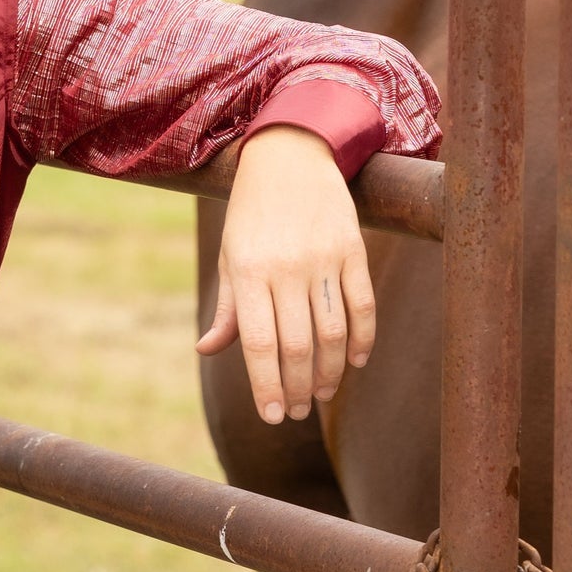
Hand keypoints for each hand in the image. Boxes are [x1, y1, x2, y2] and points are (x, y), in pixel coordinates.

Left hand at [196, 126, 376, 424]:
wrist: (290, 154)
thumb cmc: (251, 213)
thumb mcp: (230, 255)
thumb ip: (226, 308)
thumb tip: (208, 350)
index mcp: (248, 271)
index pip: (257, 343)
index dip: (265, 385)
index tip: (271, 416)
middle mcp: (285, 268)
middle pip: (298, 346)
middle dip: (297, 388)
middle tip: (295, 412)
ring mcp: (323, 258)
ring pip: (333, 332)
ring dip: (330, 372)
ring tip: (321, 395)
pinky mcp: (353, 249)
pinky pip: (363, 305)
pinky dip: (363, 339)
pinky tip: (356, 362)